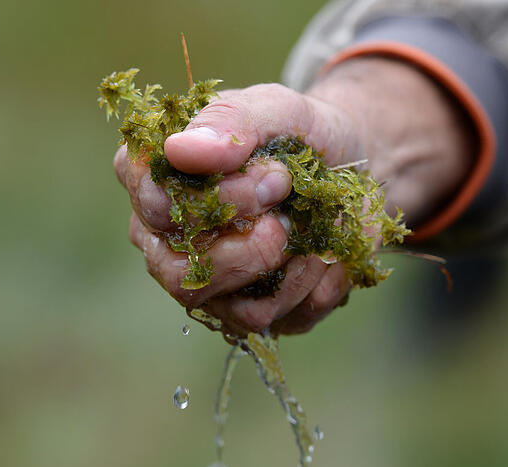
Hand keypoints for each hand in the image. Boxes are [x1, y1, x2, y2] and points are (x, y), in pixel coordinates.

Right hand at [116, 56, 475, 334]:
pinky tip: (322, 252)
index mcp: (155, 182)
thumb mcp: (276, 108)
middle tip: (290, 215)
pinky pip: (275, 317)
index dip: (218, 197)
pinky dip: (311, 285)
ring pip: (229, 306)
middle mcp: (166, 240)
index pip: (156, 205)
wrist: (353, 167)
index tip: (275, 175)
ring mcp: (205, 282)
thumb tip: (179, 150)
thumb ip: (229, 121)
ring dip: (287, 268)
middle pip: (181, 274)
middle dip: (251, 249)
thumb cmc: (299, 134)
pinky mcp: (246, 311)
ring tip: (310, 228)